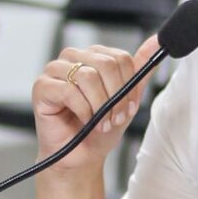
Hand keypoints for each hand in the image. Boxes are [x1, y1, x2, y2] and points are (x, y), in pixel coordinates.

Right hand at [31, 35, 159, 172]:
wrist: (80, 156)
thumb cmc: (99, 129)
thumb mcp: (127, 99)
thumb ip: (140, 71)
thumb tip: (155, 43)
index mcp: (94, 56)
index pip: (120, 58)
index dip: (129, 86)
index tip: (128, 107)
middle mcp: (74, 58)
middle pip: (106, 64)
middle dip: (116, 97)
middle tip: (114, 118)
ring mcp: (55, 70)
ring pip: (88, 76)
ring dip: (100, 106)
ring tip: (100, 122)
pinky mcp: (42, 86)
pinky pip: (68, 90)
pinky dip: (82, 110)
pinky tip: (85, 121)